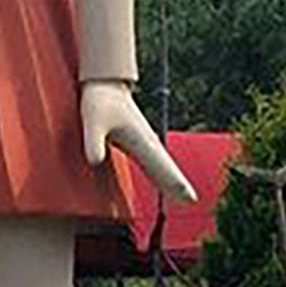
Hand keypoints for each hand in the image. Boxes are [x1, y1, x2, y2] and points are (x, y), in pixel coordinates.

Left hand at [82, 81, 195, 202]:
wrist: (106, 84)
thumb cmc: (100, 100)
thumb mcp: (92, 120)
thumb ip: (93, 140)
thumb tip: (94, 160)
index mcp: (141, 140)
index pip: (161, 166)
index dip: (174, 183)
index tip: (188, 198)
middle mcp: (148, 143)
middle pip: (167, 168)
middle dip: (179, 186)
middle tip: (193, 202)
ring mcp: (147, 143)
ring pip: (164, 165)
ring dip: (173, 181)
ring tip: (186, 199)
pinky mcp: (141, 144)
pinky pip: (155, 163)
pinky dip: (163, 175)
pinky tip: (165, 185)